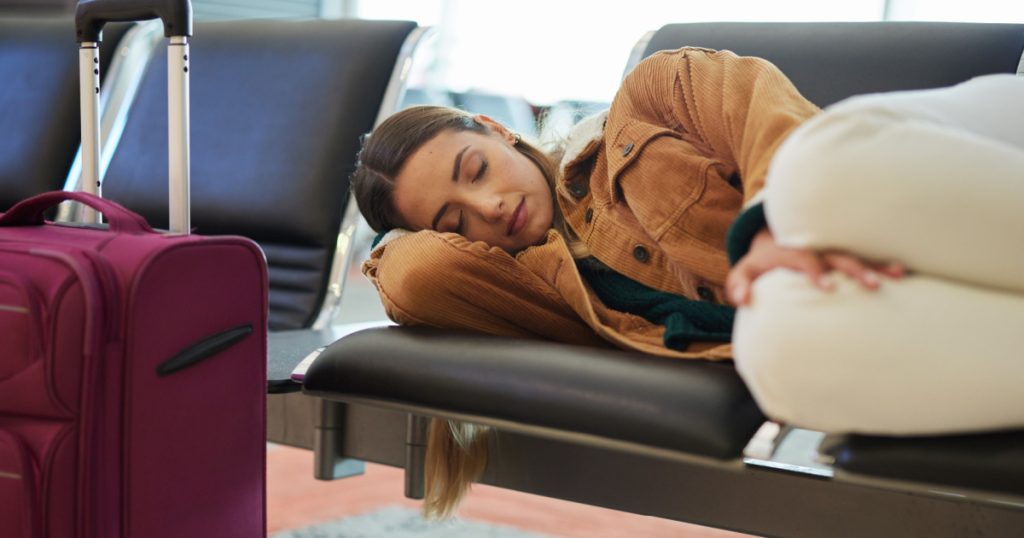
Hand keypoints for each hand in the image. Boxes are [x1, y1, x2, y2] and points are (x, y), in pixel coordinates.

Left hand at [726, 228, 904, 305]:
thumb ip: (739, 284)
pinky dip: (884, 259)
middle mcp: (818, 246)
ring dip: (877, 263)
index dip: (814, 271)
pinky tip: (903, 270)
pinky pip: (868, 253)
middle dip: (854, 269)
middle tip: (872, 286)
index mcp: (793, 250)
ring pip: (858, 252)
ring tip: (897, 274)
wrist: (777, 229)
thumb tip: (742, 299)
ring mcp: (835, 246)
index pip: (804, 258)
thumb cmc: (762, 258)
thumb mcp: (746, 268)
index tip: (826, 287)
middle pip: (837, 254)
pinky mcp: (846, 248)